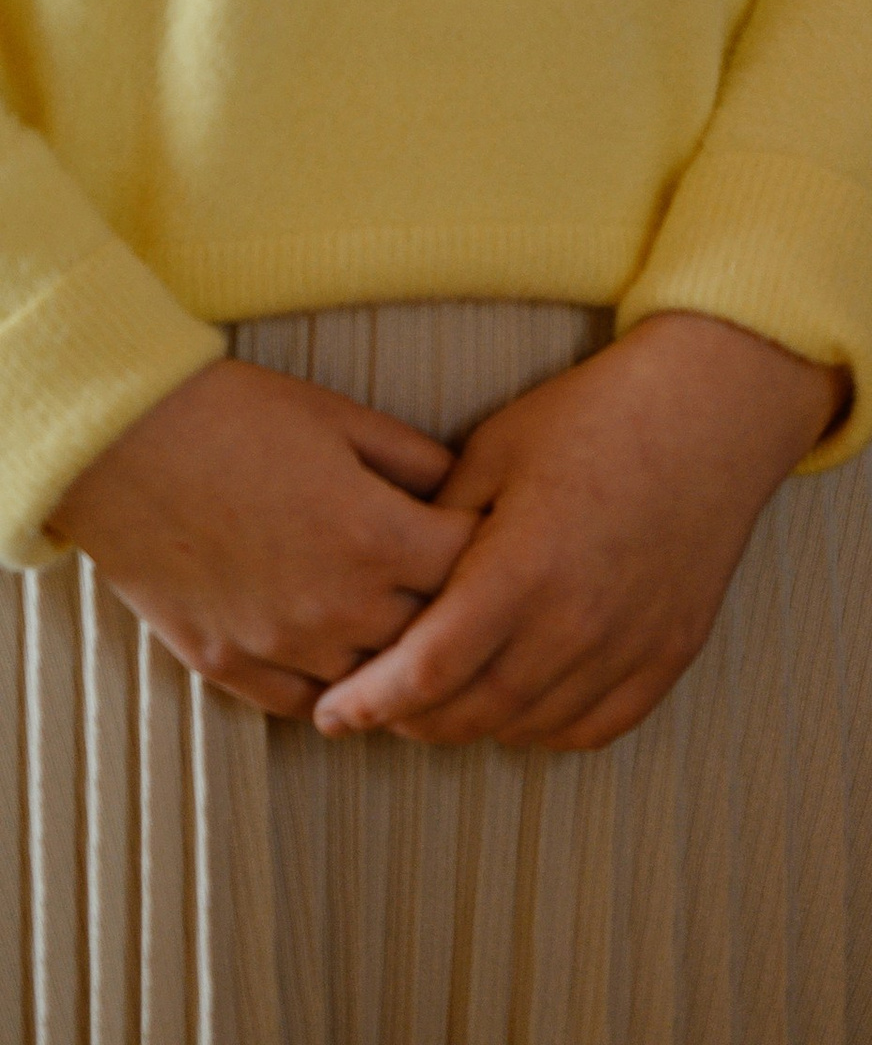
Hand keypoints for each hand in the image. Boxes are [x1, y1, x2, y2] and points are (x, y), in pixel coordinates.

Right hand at [51, 354, 475, 721]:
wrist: (126, 445)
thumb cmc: (239, 417)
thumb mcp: (346, 419)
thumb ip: (418, 460)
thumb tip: (466, 489)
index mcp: (374, 538)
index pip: (471, 567)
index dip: (490, 547)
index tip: (494, 533)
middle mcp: (336, 606)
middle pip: (432, 633)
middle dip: (454, 607)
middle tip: (465, 587)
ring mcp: (279, 646)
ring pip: (372, 680)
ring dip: (396, 655)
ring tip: (412, 627)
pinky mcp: (227, 668)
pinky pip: (304, 704)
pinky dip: (334, 686)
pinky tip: (347, 661)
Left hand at [312, 312, 845, 753]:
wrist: (715, 407)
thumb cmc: (598, 414)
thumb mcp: (497, 447)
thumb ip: (435, 529)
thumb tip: (385, 585)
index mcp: (523, 569)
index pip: (424, 673)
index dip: (367, 703)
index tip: (330, 712)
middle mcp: (576, 623)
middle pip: (466, 714)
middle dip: (408, 718)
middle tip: (378, 702)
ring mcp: (628, 646)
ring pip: (523, 728)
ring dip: (471, 723)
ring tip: (444, 696)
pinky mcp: (668, 655)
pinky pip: (589, 728)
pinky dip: (542, 726)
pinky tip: (521, 697)